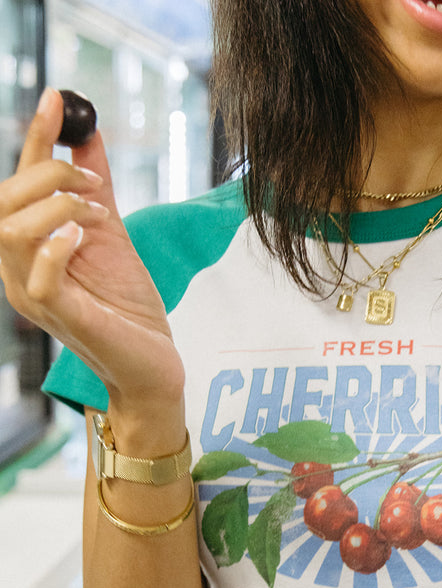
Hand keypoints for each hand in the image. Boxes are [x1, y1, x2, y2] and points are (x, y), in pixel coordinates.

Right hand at [0, 87, 184, 420]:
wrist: (152, 361)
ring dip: (56, 206)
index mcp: (27, 247)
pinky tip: (81, 237)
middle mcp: (18, 269)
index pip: (17, 184)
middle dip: (49, 174)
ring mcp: (33, 295)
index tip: (57, 98)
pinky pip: (36, 277)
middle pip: (2, 201)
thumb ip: (95, 186)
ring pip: (9, 232)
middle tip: (94, 184)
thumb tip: (86, 131)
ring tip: (95, 215)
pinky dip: (56, 246)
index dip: (35, 137)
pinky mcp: (59, 316)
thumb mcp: (110, 232)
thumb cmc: (127, 305)